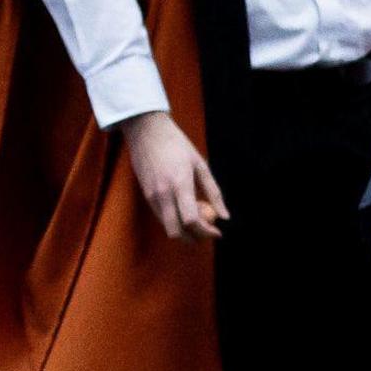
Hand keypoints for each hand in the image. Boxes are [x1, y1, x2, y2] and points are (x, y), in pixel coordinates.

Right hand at [121, 111, 226, 241]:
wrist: (146, 131)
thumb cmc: (177, 145)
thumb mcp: (201, 165)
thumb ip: (214, 192)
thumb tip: (225, 216)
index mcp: (180, 184)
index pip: (192, 220)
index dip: (206, 232)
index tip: (218, 232)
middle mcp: (163, 193)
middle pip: (177, 231)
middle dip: (194, 239)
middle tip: (208, 234)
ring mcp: (151, 195)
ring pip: (167, 227)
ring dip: (184, 231)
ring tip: (200, 221)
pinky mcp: (145, 195)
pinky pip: (161, 217)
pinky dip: (175, 221)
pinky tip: (186, 211)